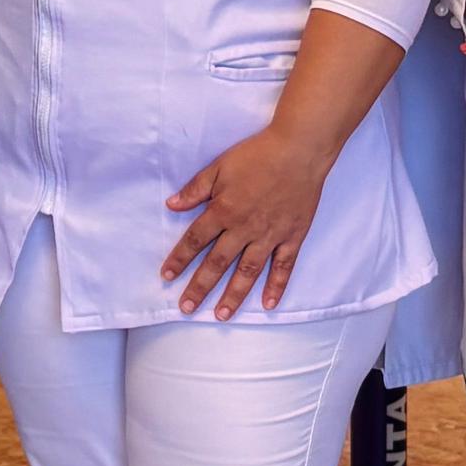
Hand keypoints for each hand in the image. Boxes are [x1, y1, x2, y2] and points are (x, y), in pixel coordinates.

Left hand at [161, 119, 333, 317]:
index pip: (195, 240)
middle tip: (186, 307)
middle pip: (217, 263)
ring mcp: (270, 235)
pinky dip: (277, 286)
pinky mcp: (292, 237)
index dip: (179, 259)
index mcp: (223, 210)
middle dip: (200, 287)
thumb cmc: (257, 154)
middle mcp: (244, 228)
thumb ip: (195, 189)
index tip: (166, 276)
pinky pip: (284, 266)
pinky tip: (268, 304)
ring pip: (248, 272)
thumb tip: (171, 205)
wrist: (299, 150)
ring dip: (234, 295)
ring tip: (221, 315)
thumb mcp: (219, 166)